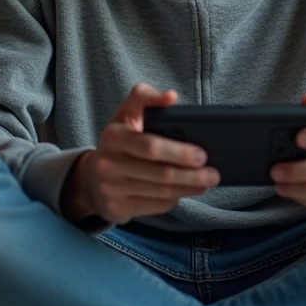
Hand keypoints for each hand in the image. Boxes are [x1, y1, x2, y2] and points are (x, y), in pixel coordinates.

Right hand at [66, 84, 219, 224]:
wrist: (91, 178)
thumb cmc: (119, 142)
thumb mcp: (126, 114)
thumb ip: (144, 97)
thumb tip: (170, 96)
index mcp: (114, 136)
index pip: (151, 146)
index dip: (179, 152)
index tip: (202, 154)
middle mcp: (108, 163)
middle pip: (160, 173)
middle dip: (192, 175)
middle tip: (213, 173)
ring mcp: (111, 189)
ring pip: (161, 192)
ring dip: (188, 188)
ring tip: (206, 182)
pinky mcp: (116, 209)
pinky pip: (155, 206)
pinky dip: (174, 199)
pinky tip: (185, 191)